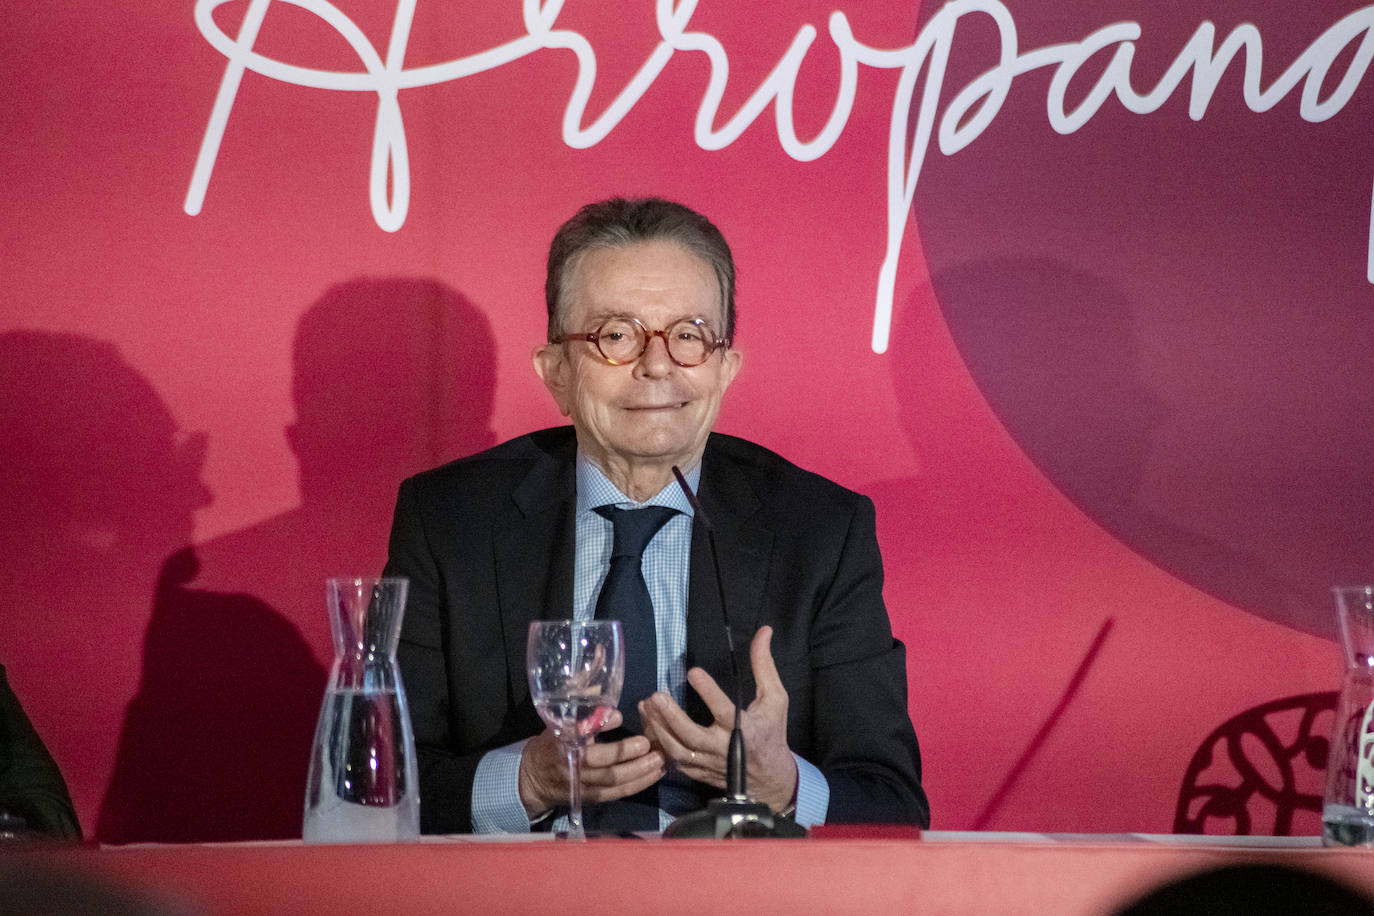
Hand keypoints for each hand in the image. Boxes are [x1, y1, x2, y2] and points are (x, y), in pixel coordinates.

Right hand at [517, 710, 665, 817]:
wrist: (533, 778)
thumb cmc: (551, 741)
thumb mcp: (557, 719)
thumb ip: (579, 703)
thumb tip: (601, 688)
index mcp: (560, 742)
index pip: (577, 734)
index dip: (598, 726)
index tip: (618, 716)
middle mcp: (570, 765)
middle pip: (600, 763)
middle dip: (626, 754)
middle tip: (649, 744)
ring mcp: (580, 784)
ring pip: (612, 781)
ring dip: (638, 772)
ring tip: (659, 760)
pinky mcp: (590, 797)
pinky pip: (616, 794)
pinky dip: (637, 785)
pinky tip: (654, 774)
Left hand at [639, 625, 797, 812]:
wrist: (769, 776)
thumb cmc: (771, 731)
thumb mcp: (775, 698)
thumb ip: (764, 666)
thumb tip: (764, 632)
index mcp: (743, 729)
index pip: (724, 710)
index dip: (709, 692)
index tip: (693, 672)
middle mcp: (723, 748)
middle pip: (692, 736)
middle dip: (672, 717)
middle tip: (656, 696)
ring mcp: (707, 763)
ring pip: (678, 750)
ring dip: (659, 728)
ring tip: (646, 705)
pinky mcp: (697, 773)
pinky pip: (673, 761)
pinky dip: (659, 744)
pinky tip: (648, 725)